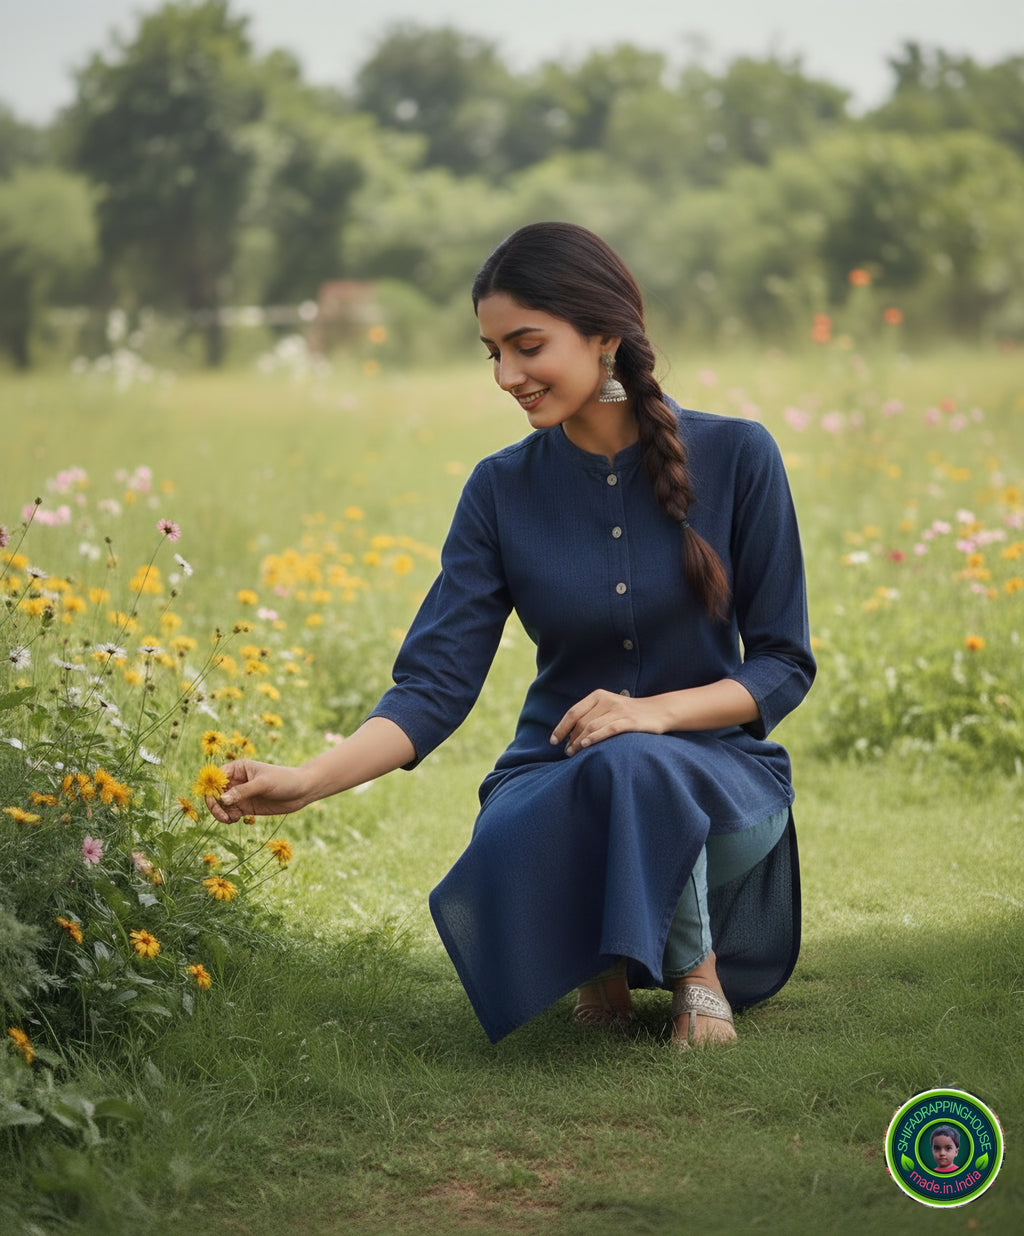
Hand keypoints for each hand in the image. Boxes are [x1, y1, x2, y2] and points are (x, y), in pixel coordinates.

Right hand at [205, 760, 308, 823]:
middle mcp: (236, 781)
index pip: (216, 777)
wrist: (301, 791)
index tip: (215, 798)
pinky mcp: (245, 806)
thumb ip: (242, 791)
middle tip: (221, 815)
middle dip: (214, 804)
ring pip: (221, 805)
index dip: (211, 788)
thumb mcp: (263, 784)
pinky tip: (235, 819)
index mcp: (238, 768)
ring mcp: (240, 794)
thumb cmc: (284, 780)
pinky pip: (229, 813)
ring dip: (220, 813)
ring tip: (230, 818)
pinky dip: (228, 817)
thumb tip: (222, 800)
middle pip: (215, 792)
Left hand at [550, 689, 669, 755]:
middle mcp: (607, 700)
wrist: (658, 711)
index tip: (553, 741)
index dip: (561, 727)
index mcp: (598, 695)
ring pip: (592, 726)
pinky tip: (585, 745)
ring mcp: (619, 710)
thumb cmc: (629, 713)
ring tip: (572, 753)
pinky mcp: (630, 721)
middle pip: (581, 722)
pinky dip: (594, 738)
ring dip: (578, 742)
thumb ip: (591, 716)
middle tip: (567, 752)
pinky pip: (608, 730)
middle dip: (570, 738)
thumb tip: (569, 734)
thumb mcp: (608, 708)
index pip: (574, 712)